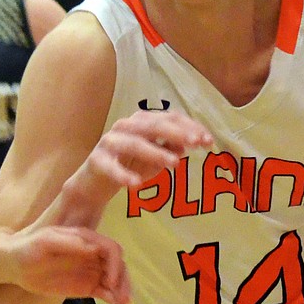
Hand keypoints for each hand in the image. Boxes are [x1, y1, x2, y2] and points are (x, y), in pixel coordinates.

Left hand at [9, 225, 132, 303]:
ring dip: (122, 292)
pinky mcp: (86, 286)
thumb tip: (92, 248)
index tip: (109, 281)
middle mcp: (92, 254)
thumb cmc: (27, 248)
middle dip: (123, 281)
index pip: (110, 249)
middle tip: (123, 298)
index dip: (115, 264)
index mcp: (86, 240)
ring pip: (115, 280)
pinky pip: (106, 293)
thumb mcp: (45, 241)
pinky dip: (115, 300)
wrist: (15, 265)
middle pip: (118, 265)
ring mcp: (91, 271)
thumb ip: (69, 243)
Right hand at [55, 108, 212, 229]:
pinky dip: (123, 175)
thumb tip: (186, 145)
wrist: (95, 182)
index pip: (169, 119)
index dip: (190, 127)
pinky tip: (136, 184)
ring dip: (155, 152)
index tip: (208, 140)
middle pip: (153, 126)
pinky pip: (111, 167)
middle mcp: (126, 126)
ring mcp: (110, 142)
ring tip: (174, 164)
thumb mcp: (155, 158)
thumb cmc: (129, 165)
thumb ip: (171, 149)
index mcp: (142, 122)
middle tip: (196, 142)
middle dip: (177, 133)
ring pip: (134, 143)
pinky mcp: (97, 160)